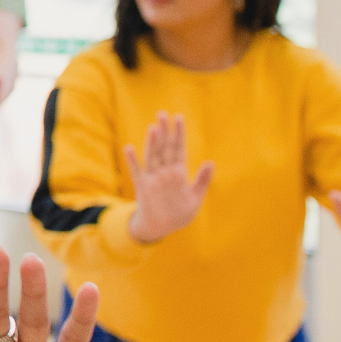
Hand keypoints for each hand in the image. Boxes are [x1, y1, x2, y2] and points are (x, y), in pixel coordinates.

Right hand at [124, 113, 214, 243]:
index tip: (178, 117)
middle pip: (165, 147)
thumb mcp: (196, 197)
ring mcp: (153, 178)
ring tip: (153, 127)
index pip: (179, 148)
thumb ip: (203, 180)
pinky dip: (133, 160)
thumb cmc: (180, 213)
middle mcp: (165, 172)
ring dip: (153, 142)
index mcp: (179, 172)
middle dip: (164, 131)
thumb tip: (211, 162)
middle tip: (162, 114)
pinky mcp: (143, 186)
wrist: (162, 227)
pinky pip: (137, 171)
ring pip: (153, 156)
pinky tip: (129, 148)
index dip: (179, 133)